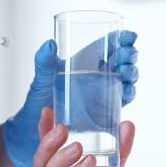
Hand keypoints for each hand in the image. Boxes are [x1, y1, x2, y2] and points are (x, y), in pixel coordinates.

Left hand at [3, 31, 138, 166]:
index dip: (121, 38)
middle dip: (128, 56)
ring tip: (126, 73)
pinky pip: (121, 101)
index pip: (109, 44)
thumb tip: (49, 44)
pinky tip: (126, 92)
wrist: (34, 129)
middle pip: (121, 60)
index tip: (128, 36)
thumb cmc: (39, 100)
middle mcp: (98, 75)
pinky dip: (127, 94)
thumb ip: (44, 62)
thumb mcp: (41, 79)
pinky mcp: (105, 111)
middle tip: (126, 56)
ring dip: (131, 74)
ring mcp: (103, 93)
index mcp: (86, 61)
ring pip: (125, 79)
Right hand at [33, 107, 135, 166]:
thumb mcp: (113, 166)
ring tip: (78, 146)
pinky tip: (89, 163)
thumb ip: (120, 147)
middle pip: (39, 162)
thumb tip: (127, 124)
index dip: (43, 130)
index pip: (45, 148)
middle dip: (48, 143)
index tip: (48, 111)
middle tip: (62, 128)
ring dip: (60, 159)